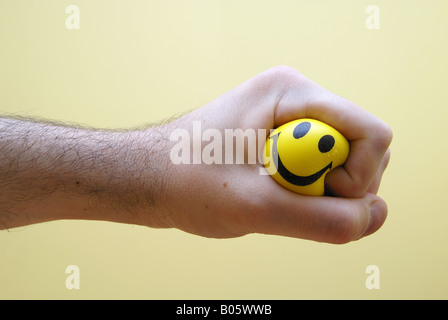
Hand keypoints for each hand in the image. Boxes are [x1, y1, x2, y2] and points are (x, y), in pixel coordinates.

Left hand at [153, 66, 391, 243]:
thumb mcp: (254, 207)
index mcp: (290, 92)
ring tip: (273, 197)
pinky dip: (308, 194)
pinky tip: (271, 195)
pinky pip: (323, 169)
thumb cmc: (186, 183)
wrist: (148, 179)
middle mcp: (297, 98)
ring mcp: (292, 118)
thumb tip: (375, 217)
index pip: (372, 134)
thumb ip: (322, 219)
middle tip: (286, 200)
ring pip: (344, 163)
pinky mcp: (285, 139)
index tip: (314, 199)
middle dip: (339, 187)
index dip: (358, 178)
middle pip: (363, 148)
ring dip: (322, 193)